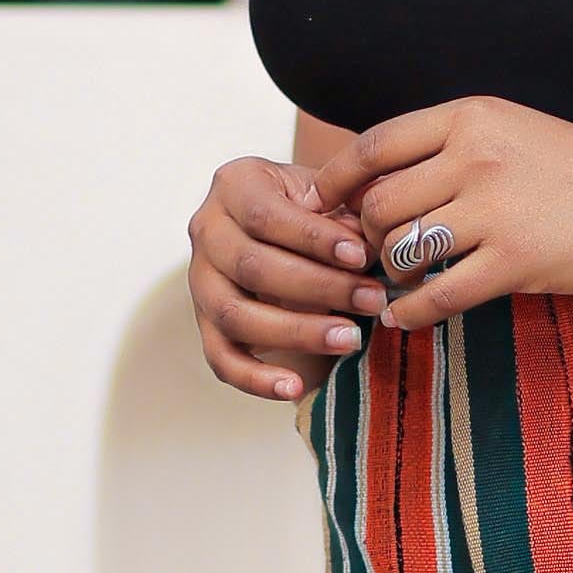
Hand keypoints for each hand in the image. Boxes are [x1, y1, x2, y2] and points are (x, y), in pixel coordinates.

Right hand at [187, 153, 384, 401]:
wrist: (289, 222)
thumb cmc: (316, 206)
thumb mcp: (331, 193)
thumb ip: (348, 211)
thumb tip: (372, 247)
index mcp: (235, 185)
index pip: (267, 215)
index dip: (314, 238)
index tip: (361, 256)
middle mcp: (207, 230)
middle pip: (252, 267)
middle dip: (318, 288)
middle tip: (372, 300)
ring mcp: (200, 280)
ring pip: (235, 314)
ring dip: (296, 332)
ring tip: (350, 339)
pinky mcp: (204, 324)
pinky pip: (221, 358)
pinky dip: (256, 378)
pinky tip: (295, 387)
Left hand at [341, 99, 572, 330]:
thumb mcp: (510, 131)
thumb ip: (449, 144)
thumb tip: (376, 178)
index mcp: (470, 118)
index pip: (375, 145)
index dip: (336, 180)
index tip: (320, 204)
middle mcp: (475, 158)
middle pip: (380, 204)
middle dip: (367, 236)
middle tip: (375, 255)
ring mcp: (495, 211)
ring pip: (402, 249)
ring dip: (390, 273)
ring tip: (400, 281)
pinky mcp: (514, 262)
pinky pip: (437, 294)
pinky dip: (411, 312)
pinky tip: (406, 318)